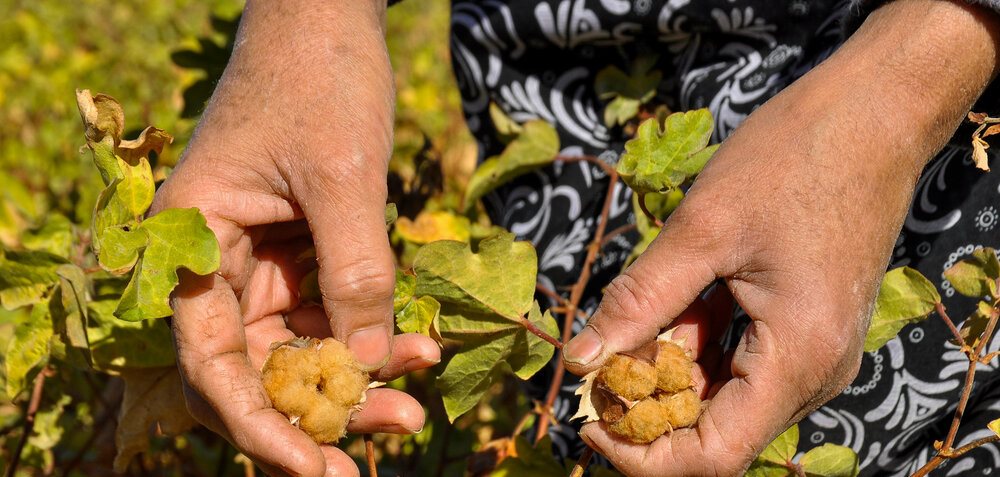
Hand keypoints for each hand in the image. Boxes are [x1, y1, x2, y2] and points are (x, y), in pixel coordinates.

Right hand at [151, 2, 437, 475]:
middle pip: (258, 368)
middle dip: (318, 414)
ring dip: (357, 383)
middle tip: (383, 443)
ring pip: (301, 351)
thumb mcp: (342, 178)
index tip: (313, 465)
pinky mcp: (303, 254)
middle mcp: (218, 263)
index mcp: (192, 242)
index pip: (211, 361)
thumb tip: (369, 369)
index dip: (257, 424)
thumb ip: (356, 275)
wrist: (330, 20)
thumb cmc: (320, 80)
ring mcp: (262, 262)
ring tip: (415, 411)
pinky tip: (417, 354)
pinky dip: (371, 340)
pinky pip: (333, 317)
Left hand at [562, 1, 999, 474]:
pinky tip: (669, 306)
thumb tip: (580, 360)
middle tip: (594, 362)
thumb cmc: (793, 160)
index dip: (642, 455)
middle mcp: (813, 372)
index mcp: (798, 359)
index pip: (714, 456)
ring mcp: (813, 351)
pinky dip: (693, 345)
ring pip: (723, 395)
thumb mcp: (703, 229)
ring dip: (667, 372)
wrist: (870, 114)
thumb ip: (639, 300)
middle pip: (715, 429)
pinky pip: (739, 361)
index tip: (586, 420)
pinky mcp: (804, 327)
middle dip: (646, 407)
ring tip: (631, 321)